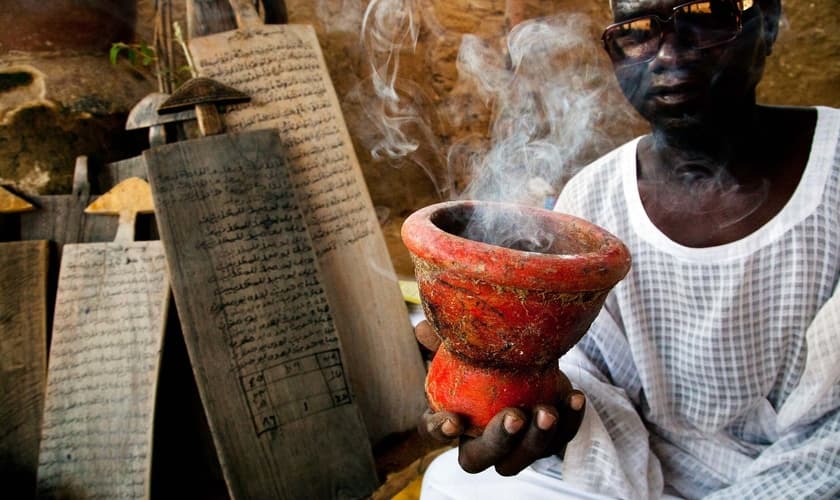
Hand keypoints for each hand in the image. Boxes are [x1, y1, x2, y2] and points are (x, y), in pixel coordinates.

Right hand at [415, 320, 585, 475]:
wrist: (528, 356)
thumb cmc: (484, 352)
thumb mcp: (464, 343)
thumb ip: (443, 337)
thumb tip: (422, 329)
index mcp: (452, 417)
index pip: (434, 432)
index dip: (439, 430)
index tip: (453, 421)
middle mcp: (481, 441)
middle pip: (480, 459)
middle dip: (498, 442)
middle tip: (513, 417)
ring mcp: (517, 445)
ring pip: (523, 457)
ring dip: (537, 438)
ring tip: (547, 411)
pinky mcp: (549, 439)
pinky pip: (561, 439)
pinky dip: (570, 421)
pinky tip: (574, 397)